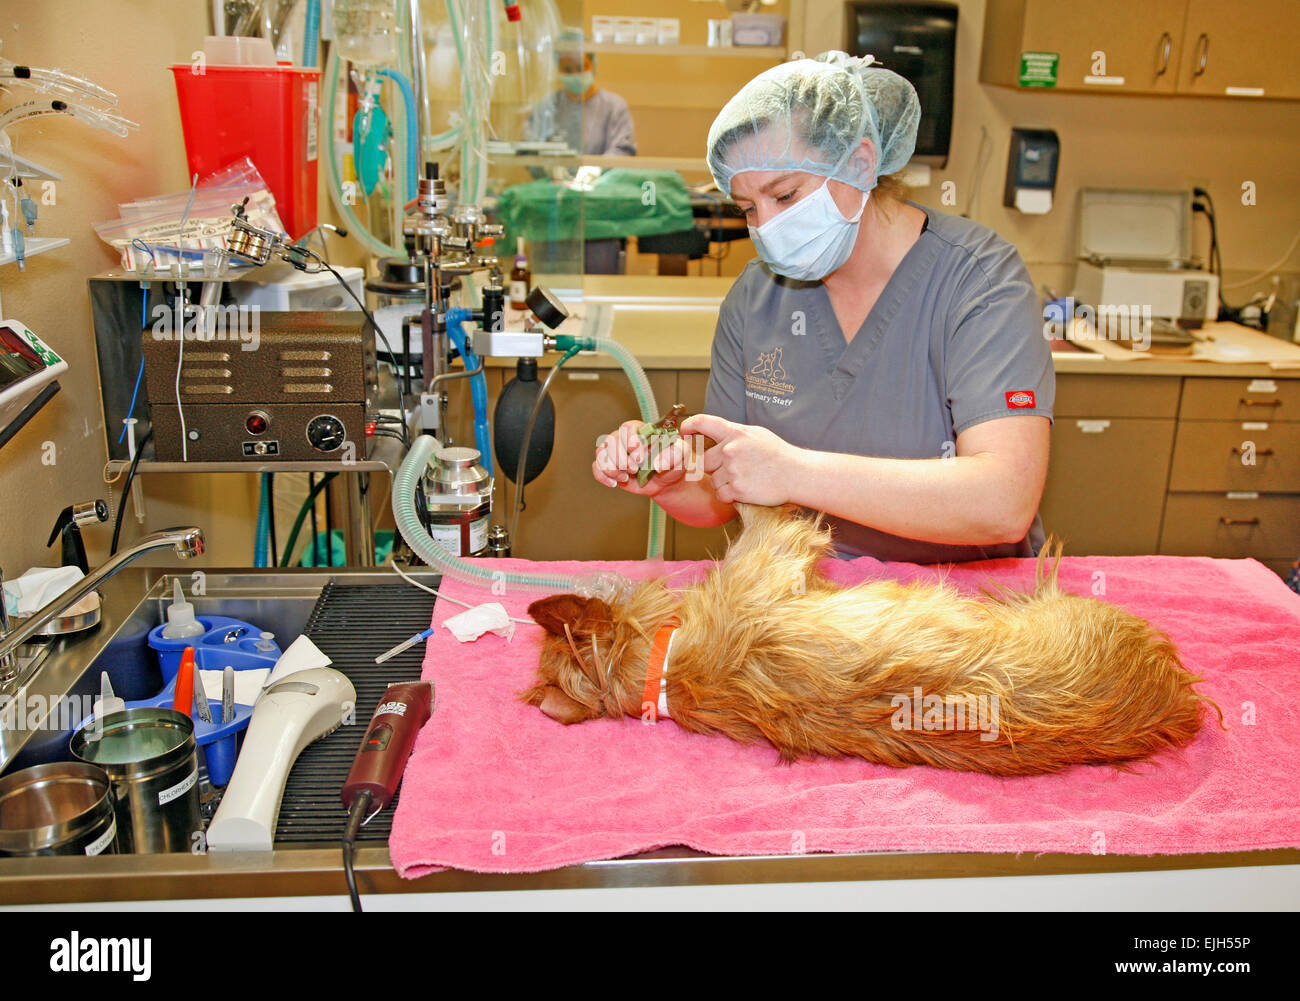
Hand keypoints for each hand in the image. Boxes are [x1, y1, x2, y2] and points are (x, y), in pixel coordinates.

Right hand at [592, 420, 689, 496]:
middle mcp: (625, 439)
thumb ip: (676, 452)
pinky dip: (603, 476)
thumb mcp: (682, 455)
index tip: (638, 455)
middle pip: (611, 440)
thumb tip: (658, 463)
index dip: (630, 440)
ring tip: (627, 476)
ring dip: (613, 468)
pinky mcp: (610, 467)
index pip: (628, 428)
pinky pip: (597, 467)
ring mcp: (615, 453)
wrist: (667, 482)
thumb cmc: (674, 463)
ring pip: (602, 453)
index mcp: (642, 431)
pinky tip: (615, 482)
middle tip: (634, 468)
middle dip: (621, 457)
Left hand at [680, 414, 800, 505]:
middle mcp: (730, 449)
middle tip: (734, 469)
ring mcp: (733, 469)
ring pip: (713, 480)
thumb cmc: (778, 455)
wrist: (797, 474)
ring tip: (746, 479)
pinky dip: (730, 495)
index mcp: (735, 432)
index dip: (689, 426)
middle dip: (714, 468)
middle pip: (704, 461)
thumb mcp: (756, 435)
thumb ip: (733, 434)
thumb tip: (713, 433)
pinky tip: (745, 489)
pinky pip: (721, 494)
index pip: (703, 422)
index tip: (684, 431)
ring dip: (724, 483)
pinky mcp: (737, 488)